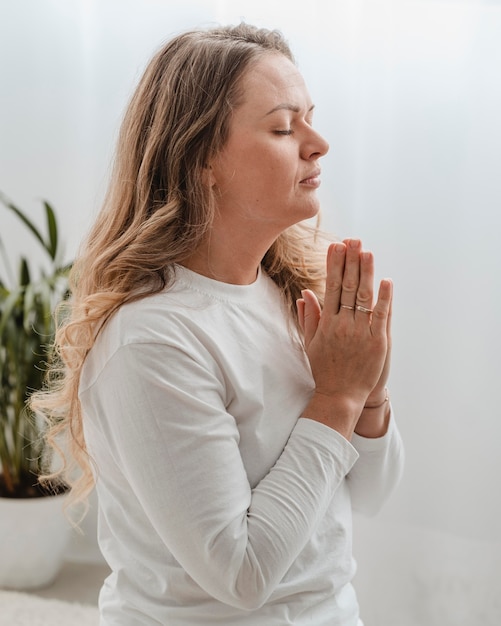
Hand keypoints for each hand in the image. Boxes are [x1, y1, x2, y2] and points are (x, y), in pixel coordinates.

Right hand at [297, 239, 392, 437]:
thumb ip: (309, 317)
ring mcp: (360, 333)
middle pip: (347, 287)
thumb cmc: (325, 370)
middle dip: (350, 262)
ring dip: (366, 272)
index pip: (331, 287)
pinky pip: (382, 315)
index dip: (334, 265)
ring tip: (367, 252)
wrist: (340, 396)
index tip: (335, 247)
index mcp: (326, 323)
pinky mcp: (378, 342)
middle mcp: (342, 325)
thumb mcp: (310, 343)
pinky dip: (384, 298)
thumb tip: (305, 294)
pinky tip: (385, 281)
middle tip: (352, 240)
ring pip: (364, 297)